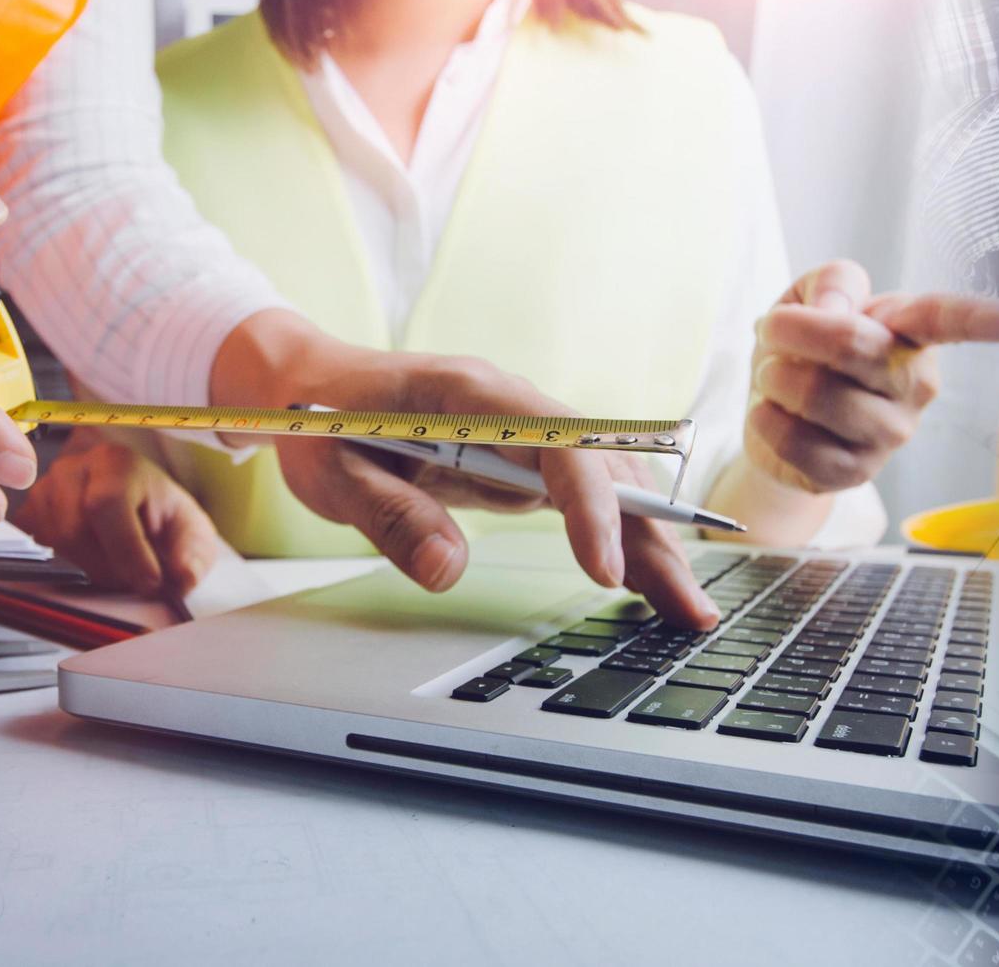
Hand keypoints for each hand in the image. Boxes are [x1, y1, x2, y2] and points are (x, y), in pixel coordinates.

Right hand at [10, 430, 223, 602]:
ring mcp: (45, 490)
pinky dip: (67, 565)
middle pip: (75, 531)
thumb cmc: (164, 519)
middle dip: (110, 567)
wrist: (141, 510)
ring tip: (118, 567)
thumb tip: (182, 579)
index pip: (107, 504)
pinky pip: (39, 551)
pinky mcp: (28, 514)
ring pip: (56, 545)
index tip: (149, 582)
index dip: (127, 550)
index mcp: (116, 462)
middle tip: (136, 581)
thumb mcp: (192, 534)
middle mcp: (73, 469)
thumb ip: (192, 556)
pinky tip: (93, 559)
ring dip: (91, 569)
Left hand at [212, 312, 721, 627]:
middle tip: (690, 607)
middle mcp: (518, 407)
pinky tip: (648, 586)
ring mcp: (528, 433)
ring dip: (652, 544)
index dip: (591, 509)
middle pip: (608, 468)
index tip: (603, 572)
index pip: (562, 446)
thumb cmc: (319, 423)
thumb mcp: (334, 474)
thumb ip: (390, 517)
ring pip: (610, 486)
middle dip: (655, 537)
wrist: (307, 387)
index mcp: (476, 395)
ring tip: (688, 610)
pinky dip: (622, 540)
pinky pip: (587, 499)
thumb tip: (450, 570)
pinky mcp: (525, 461)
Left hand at [746, 260, 998, 490]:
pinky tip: (774, 415)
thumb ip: (832, 282)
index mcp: (913, 333)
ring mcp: (890, 434)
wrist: (769, 411)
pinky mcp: (856, 473)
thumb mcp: (812, 295)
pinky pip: (797, 442)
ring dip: (774, 378)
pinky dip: (766, 421)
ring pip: (818, 394)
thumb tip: (837, 312)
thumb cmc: (804, 346)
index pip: (950, 319)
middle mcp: (915, 384)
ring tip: (775, 378)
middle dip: (791, 331)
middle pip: (852, 344)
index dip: (984, 317)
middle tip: (775, 332)